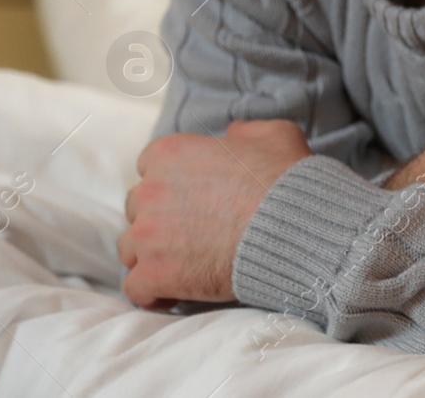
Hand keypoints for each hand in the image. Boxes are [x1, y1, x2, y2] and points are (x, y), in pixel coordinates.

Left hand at [117, 120, 311, 307]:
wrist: (294, 227)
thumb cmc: (286, 180)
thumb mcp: (276, 135)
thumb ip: (247, 131)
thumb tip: (234, 133)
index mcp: (171, 153)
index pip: (149, 166)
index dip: (172, 183)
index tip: (192, 198)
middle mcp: (150, 190)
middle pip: (137, 208)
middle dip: (159, 219)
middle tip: (193, 232)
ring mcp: (148, 234)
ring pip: (130, 248)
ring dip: (153, 255)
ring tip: (185, 264)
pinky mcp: (154, 273)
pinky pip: (136, 288)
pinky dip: (152, 292)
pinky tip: (174, 293)